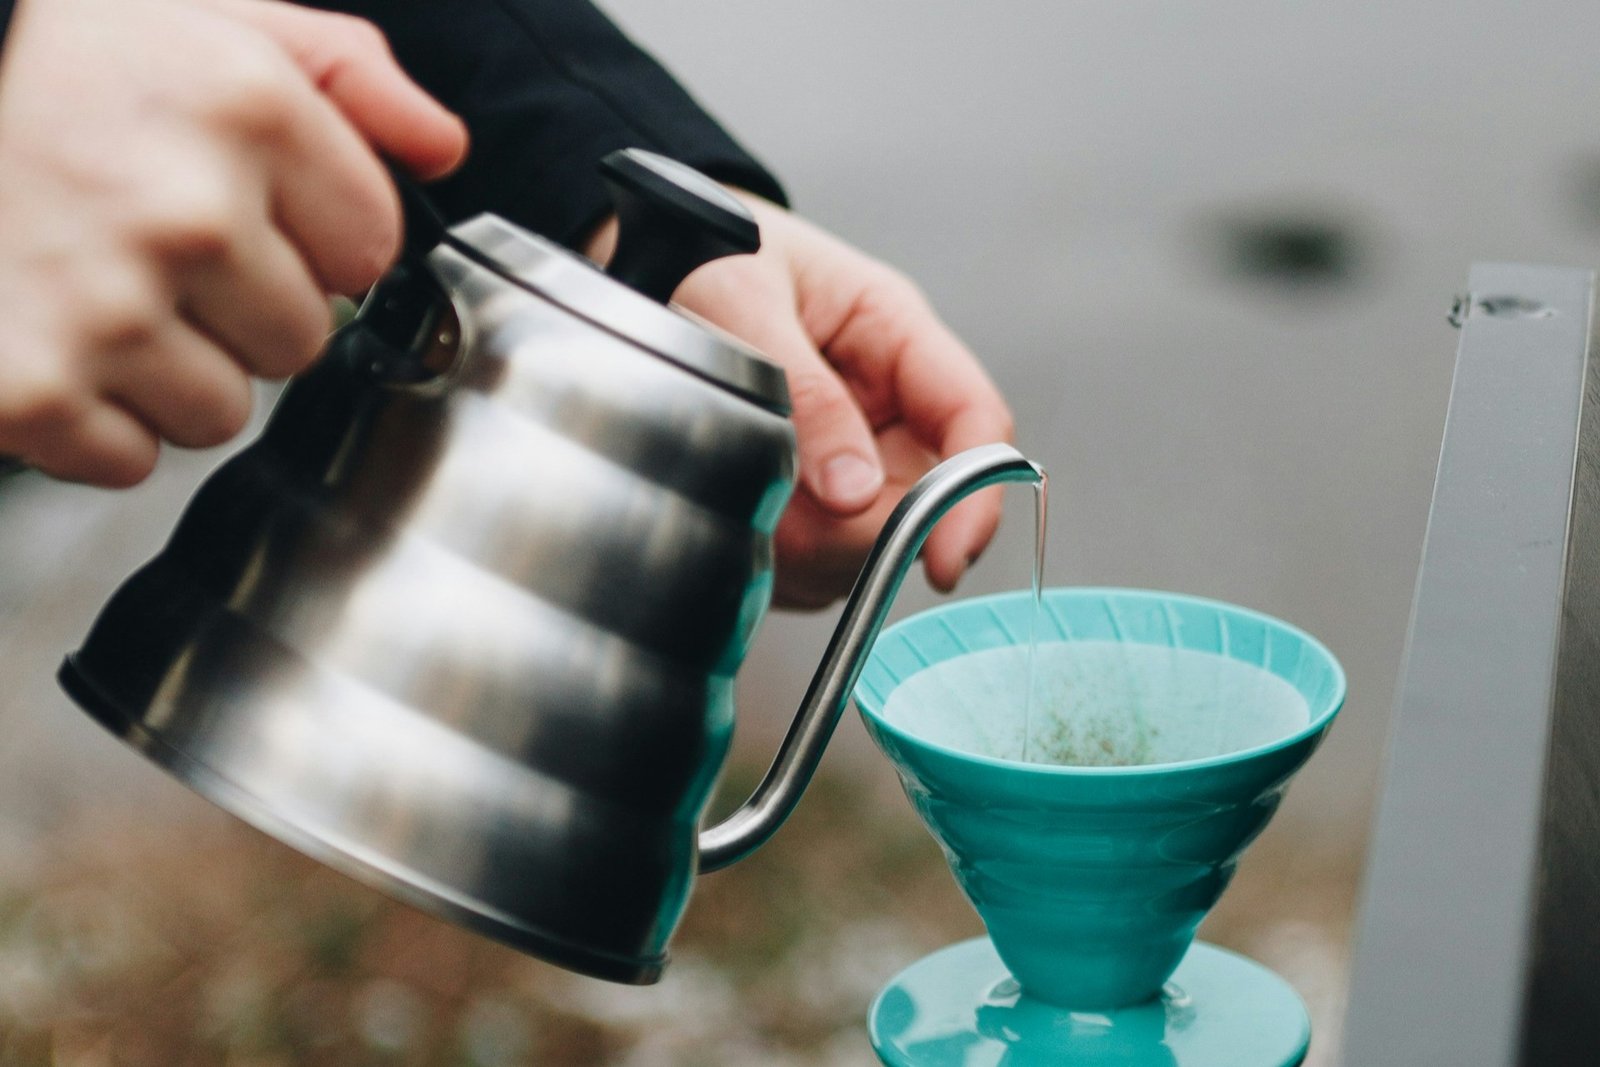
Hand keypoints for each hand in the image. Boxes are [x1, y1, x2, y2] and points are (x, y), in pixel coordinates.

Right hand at [0, 0, 466, 486]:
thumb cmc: (55, 62)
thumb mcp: (214, 20)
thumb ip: (348, 76)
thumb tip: (440, 147)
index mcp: (247, 110)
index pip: (372, 248)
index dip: (316, 239)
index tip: (254, 214)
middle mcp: (185, 212)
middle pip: (303, 340)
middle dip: (245, 310)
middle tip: (157, 253)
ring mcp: (104, 307)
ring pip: (223, 412)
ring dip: (173, 373)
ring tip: (99, 293)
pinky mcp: (29, 390)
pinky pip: (129, 458)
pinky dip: (93, 421)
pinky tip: (52, 339)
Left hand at [589, 193, 1013, 608]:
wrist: (644, 255)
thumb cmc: (703, 253)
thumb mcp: (744, 301)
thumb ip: (803, 392)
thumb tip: (853, 493)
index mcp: (893, 333)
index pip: (974, 420)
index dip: (973, 497)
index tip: (946, 559)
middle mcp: (884, 403)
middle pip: (919, 501)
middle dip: (859, 531)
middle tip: (783, 516)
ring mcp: (847, 456)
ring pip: (863, 544)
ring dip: (806, 547)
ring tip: (737, 492)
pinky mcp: (806, 499)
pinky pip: (811, 562)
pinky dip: (774, 557)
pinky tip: (730, 508)